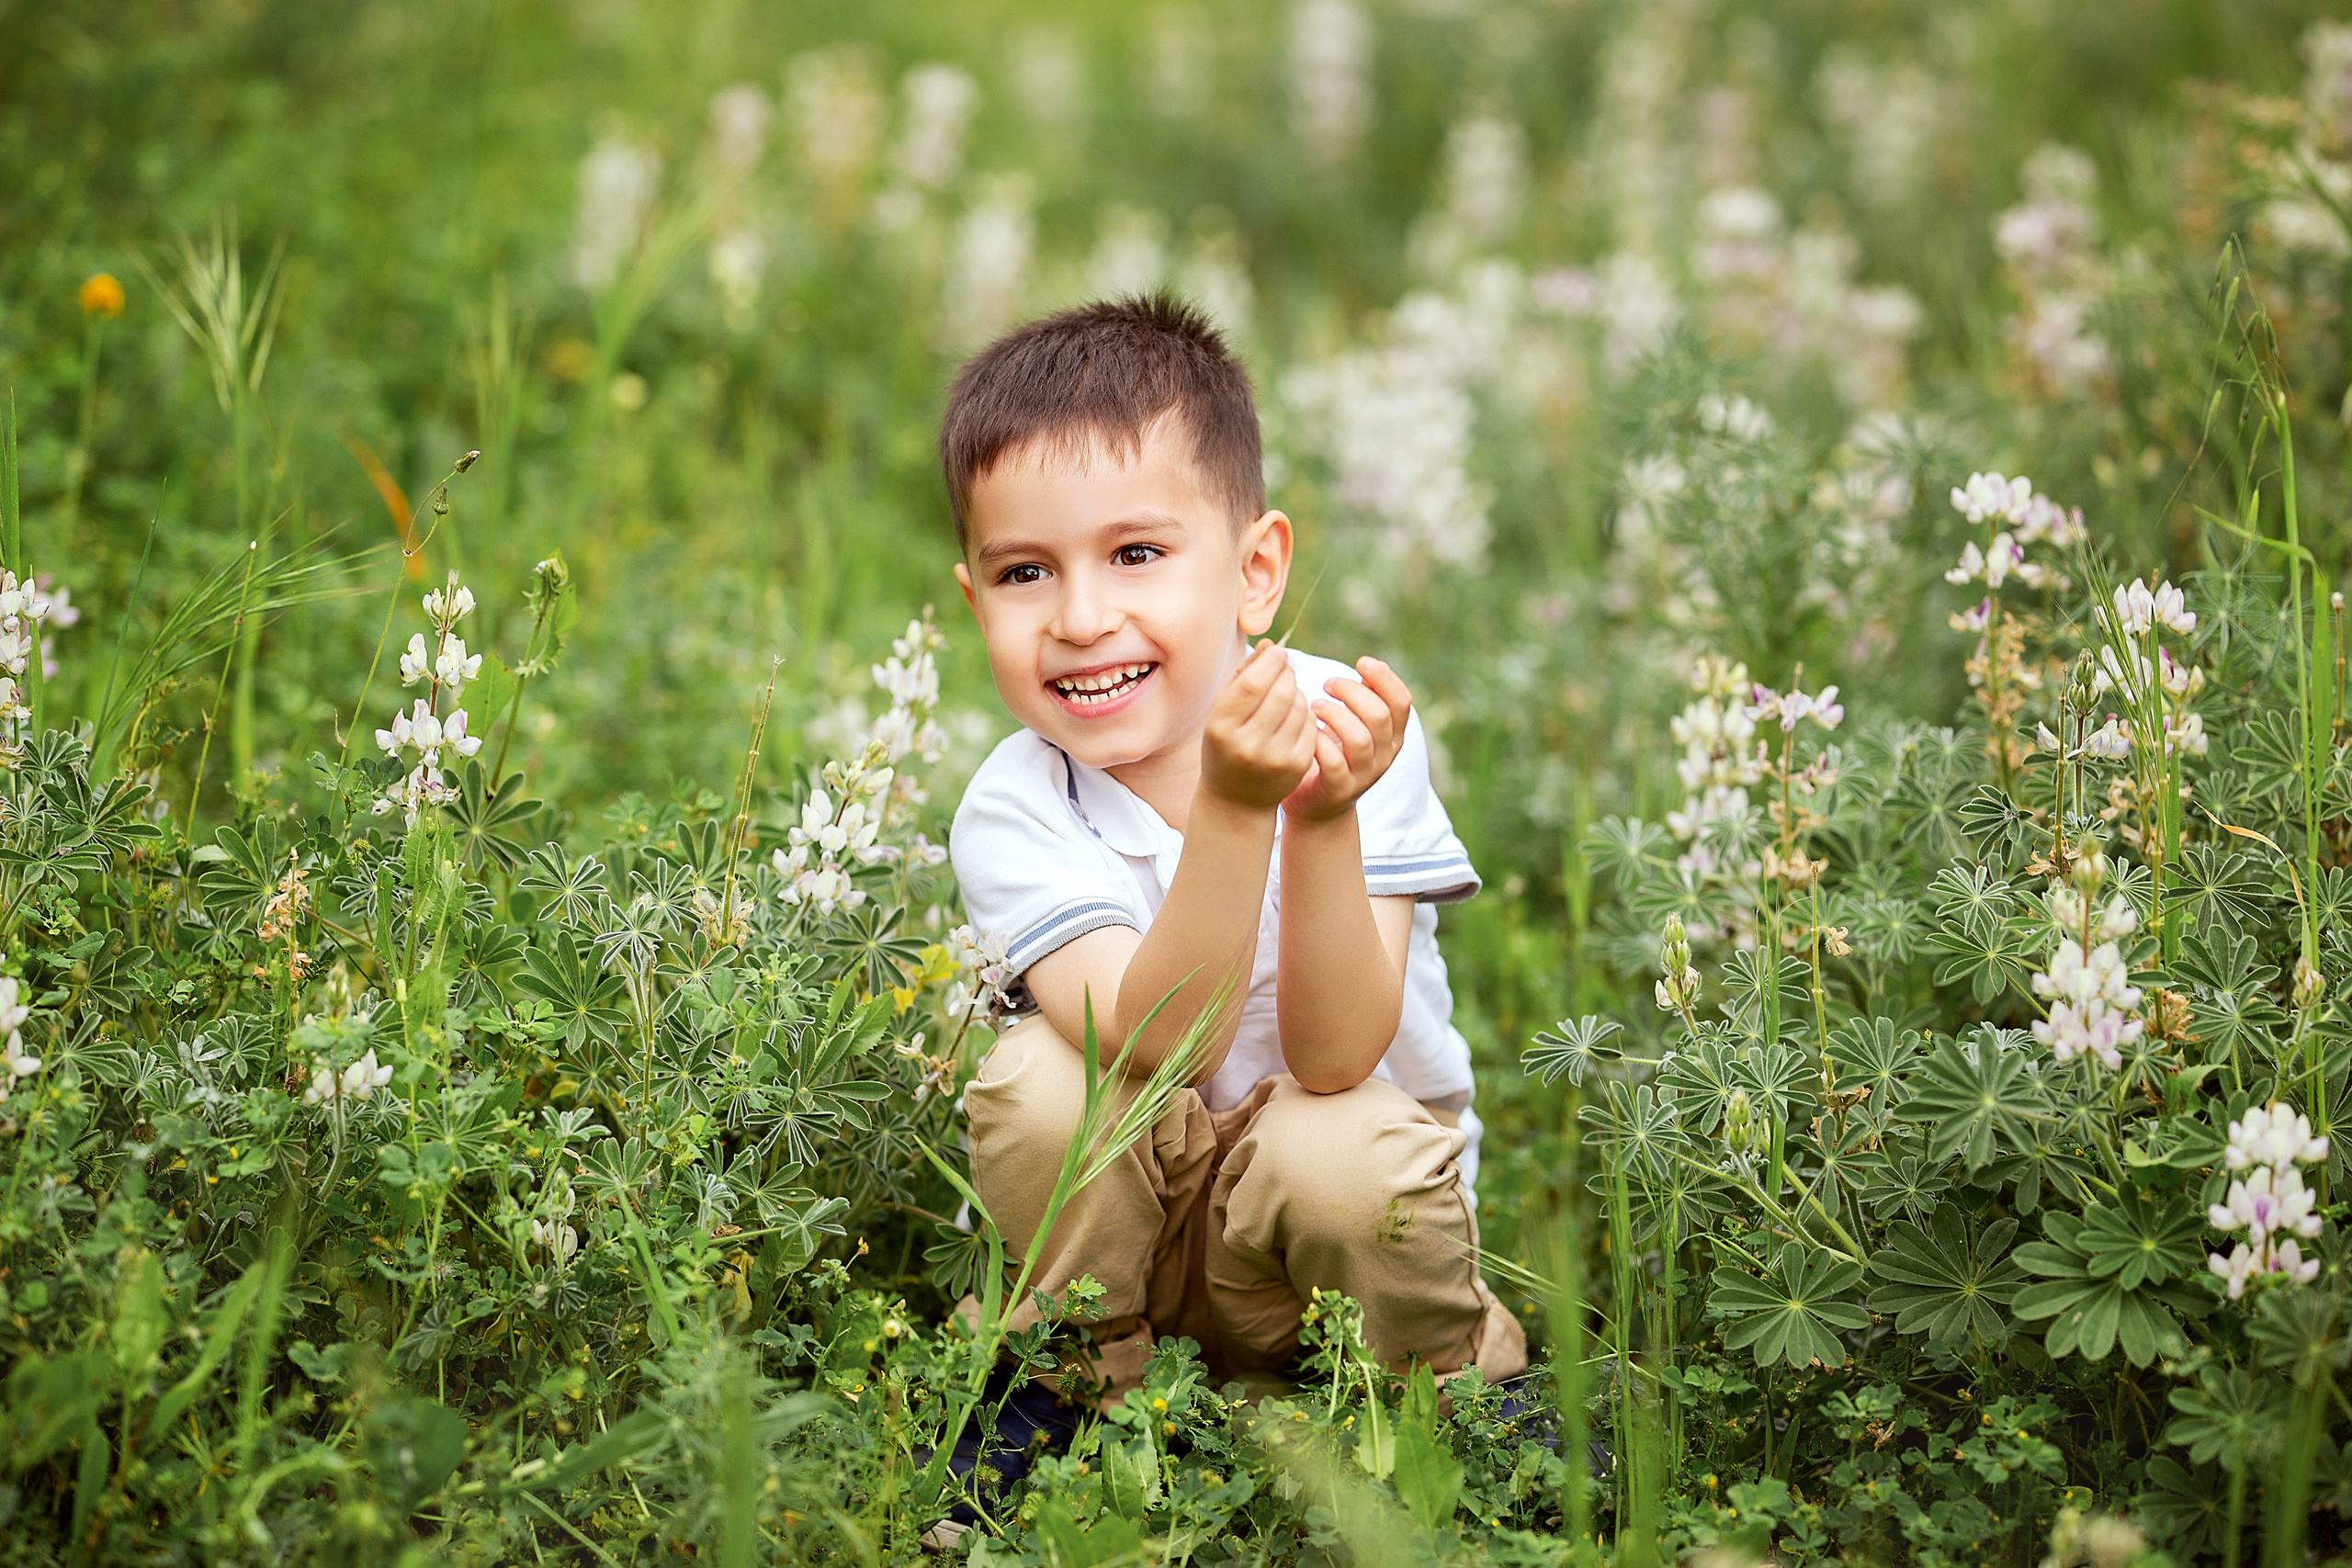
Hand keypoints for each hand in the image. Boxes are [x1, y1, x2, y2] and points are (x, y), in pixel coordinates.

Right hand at [1199, 641, 1315, 810]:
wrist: (1237, 799)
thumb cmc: (1227, 744)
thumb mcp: (1222, 711)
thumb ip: (1243, 676)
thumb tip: (1271, 645)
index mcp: (1221, 727)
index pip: (1253, 683)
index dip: (1271, 661)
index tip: (1278, 652)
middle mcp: (1247, 746)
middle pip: (1281, 692)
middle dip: (1287, 673)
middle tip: (1284, 670)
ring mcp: (1275, 759)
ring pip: (1300, 706)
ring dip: (1297, 692)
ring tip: (1284, 696)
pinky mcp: (1297, 766)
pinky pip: (1311, 724)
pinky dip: (1305, 713)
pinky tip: (1293, 717)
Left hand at [1283, 657, 1412, 823]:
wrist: (1318, 805)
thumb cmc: (1333, 753)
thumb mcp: (1354, 725)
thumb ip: (1362, 700)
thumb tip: (1367, 663)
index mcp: (1393, 736)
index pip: (1402, 702)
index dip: (1385, 678)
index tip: (1361, 662)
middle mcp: (1384, 756)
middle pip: (1379, 716)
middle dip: (1352, 692)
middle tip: (1327, 684)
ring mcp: (1364, 775)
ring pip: (1359, 738)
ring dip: (1334, 715)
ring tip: (1315, 705)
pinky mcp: (1340, 789)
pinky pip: (1334, 762)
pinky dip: (1319, 741)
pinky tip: (1308, 731)